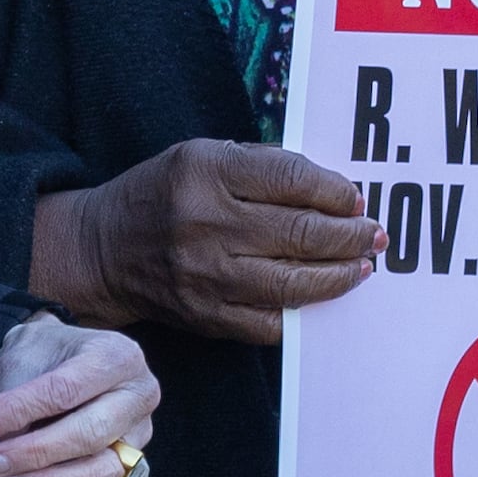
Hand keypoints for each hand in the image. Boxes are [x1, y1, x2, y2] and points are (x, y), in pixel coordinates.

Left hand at [0, 315, 162, 476]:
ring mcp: (138, 431)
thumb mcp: (27, 353)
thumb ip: (14, 393)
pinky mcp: (127, 461)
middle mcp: (139, 394)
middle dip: (35, 452)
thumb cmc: (49, 354)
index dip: (18, 412)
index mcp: (117, 356)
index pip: (65, 390)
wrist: (66, 358)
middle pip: (89, 433)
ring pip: (99, 470)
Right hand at [33, 140, 379, 343]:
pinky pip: (272, 320)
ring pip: (295, 281)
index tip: (357, 200)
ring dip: (340, 275)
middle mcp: (207, 223)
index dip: (336, 191)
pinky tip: (324, 295)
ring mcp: (207, 275)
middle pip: (302, 232)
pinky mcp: (207, 315)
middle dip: (351, 235)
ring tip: (362, 265)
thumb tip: (335, 192)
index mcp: (208, 172)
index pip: (293, 179)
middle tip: (374, 235)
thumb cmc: (164, 194)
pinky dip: (305, 309)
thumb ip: (266, 167)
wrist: (103, 250)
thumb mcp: (205, 156)